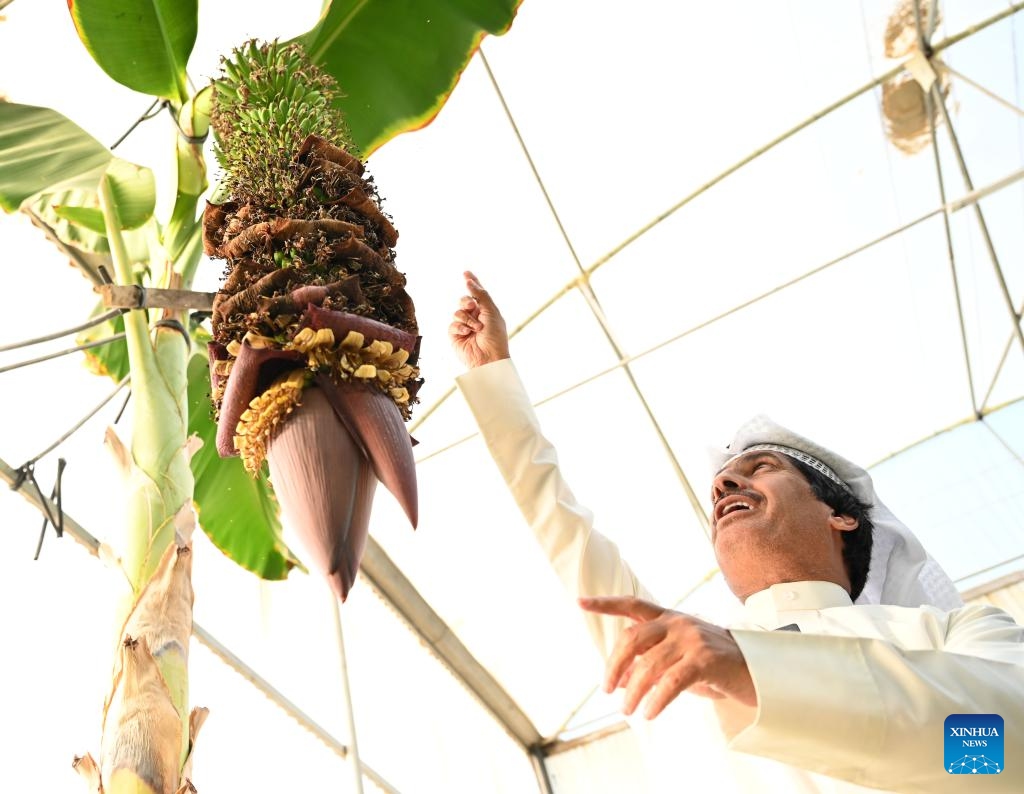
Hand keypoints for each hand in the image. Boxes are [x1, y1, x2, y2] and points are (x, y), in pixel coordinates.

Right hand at [449, 270, 509, 368]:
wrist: (488, 358)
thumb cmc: (495, 336)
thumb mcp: (492, 312)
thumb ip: (481, 295)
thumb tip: (470, 282)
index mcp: (486, 311)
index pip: (477, 294)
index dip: (472, 283)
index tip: (466, 272)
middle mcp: (475, 317)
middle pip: (464, 300)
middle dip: (466, 301)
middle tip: (472, 306)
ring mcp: (465, 326)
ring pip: (457, 312)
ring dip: (467, 318)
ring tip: (476, 328)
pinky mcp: (456, 335)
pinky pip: (453, 324)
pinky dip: (460, 327)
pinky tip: (467, 333)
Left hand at [579, 596, 755, 718]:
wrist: (759, 673)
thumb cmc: (713, 668)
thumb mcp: (677, 662)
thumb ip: (649, 665)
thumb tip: (619, 679)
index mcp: (669, 617)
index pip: (632, 604)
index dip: (605, 604)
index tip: (579, 602)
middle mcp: (678, 622)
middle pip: (633, 637)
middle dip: (614, 664)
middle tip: (606, 689)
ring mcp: (693, 638)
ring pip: (650, 665)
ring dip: (635, 692)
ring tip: (628, 711)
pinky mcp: (707, 659)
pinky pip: (672, 681)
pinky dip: (657, 699)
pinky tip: (650, 713)